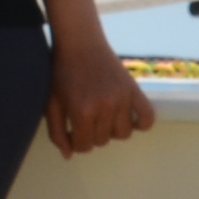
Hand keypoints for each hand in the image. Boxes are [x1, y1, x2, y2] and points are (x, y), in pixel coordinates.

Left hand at [47, 32, 153, 156]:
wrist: (80, 43)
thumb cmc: (61, 73)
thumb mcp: (51, 104)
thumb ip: (56, 133)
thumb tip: (69, 155)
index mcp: (82, 111)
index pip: (84, 146)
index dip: (76, 142)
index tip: (73, 131)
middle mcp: (105, 107)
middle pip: (103, 141)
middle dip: (92, 134)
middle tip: (86, 119)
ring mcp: (122, 99)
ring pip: (123, 134)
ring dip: (112, 130)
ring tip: (104, 117)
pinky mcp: (134, 90)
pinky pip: (147, 118)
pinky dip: (141, 124)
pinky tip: (129, 119)